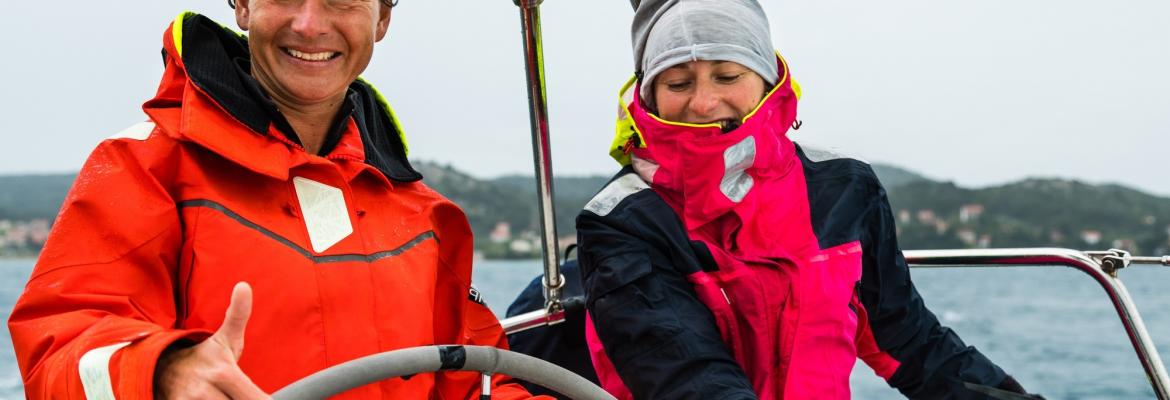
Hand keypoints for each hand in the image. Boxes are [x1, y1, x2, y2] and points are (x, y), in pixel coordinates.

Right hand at [154, 282, 269, 398]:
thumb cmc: (203, 356)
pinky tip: (217, 398)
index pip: (254, 398)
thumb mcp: (224, 338)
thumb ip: (238, 315)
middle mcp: (203, 392)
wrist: (158, 368)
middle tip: (243, 393)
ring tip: (227, 394)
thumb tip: (244, 285)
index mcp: (222, 373)